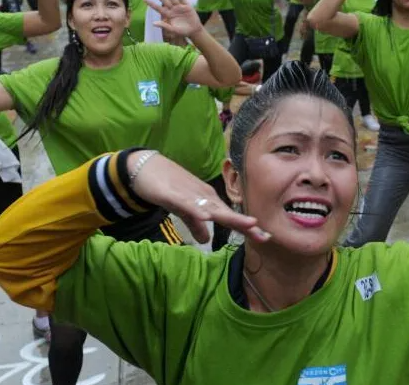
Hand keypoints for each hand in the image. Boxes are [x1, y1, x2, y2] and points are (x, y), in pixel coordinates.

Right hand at [130, 151, 269, 243]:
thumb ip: (195, 224)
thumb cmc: (167, 186)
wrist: (144, 166)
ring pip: (211, 208)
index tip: (265, 237)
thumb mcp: (183, 209)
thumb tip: (206, 241)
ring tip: (248, 224)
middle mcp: (203, 196)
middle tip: (264, 235)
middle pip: (226, 213)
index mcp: (207, 201)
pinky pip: (185, 204)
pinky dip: (196, 210)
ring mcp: (188, 194)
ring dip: (229, 216)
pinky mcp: (171, 194)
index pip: (229, 217)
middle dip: (245, 223)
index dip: (246, 227)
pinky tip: (206, 216)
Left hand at [145, 0, 202, 37]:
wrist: (194, 31)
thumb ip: (164, 26)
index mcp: (168, 15)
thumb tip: (153, 23)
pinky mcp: (187, 6)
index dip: (151, 3)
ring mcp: (179, 7)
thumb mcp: (173, 30)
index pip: (158, 8)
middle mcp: (173, 9)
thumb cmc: (183, 32)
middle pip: (164, 1)